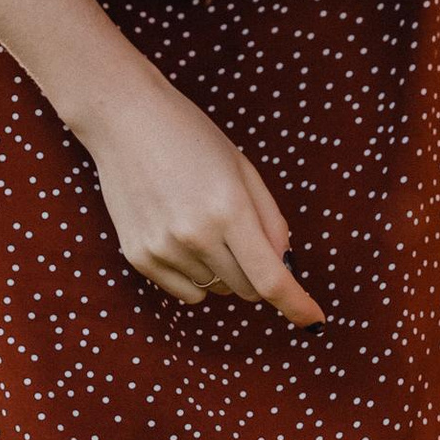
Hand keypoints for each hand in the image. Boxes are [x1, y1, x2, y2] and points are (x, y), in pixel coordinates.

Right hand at [84, 64, 324, 323]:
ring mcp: (163, 249)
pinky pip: (187, 292)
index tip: (315, 320)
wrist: (124, 119)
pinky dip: (195, 275)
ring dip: (222, 269)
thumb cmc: (192, 138)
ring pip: (217, 290)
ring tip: (200, 222)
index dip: (297, 305)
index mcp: (229, 209)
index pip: (271, 279)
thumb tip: (284, 267)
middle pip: (248, 289)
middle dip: (257, 273)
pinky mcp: (139, 257)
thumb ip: (271, 221)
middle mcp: (195, 236)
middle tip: (242, 234)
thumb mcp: (243, 170)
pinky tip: (180, 235)